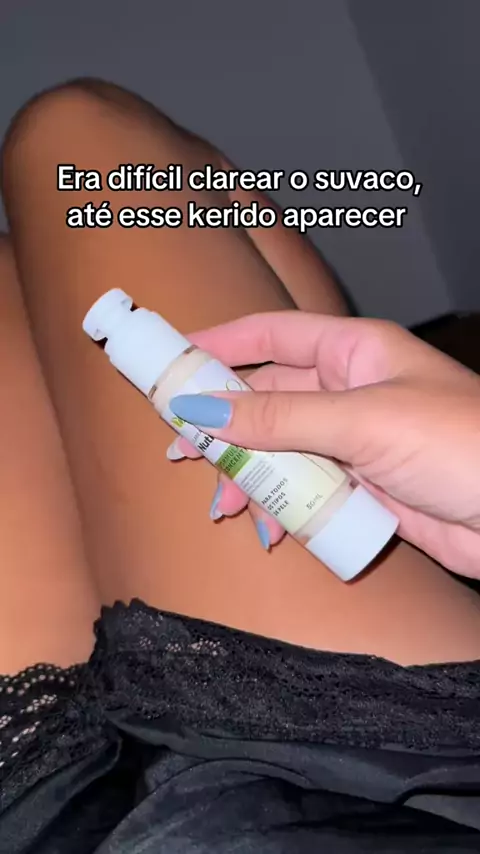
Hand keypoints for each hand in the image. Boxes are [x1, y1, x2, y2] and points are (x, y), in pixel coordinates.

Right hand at [168, 312, 479, 576]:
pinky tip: (264, 527)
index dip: (220, 344)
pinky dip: (279, 508)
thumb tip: (203, 408)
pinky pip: (304, 491)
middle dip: (222, 424)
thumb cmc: (461, 443)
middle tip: (179, 448)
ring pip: (280, 451)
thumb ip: (280, 417)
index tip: (172, 359)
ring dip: (247, 475)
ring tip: (220, 504)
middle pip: (267, 398)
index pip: (272, 336)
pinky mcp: (363, 488)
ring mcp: (355, 443)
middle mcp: (349, 393)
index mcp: (354, 352)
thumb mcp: (361, 421)